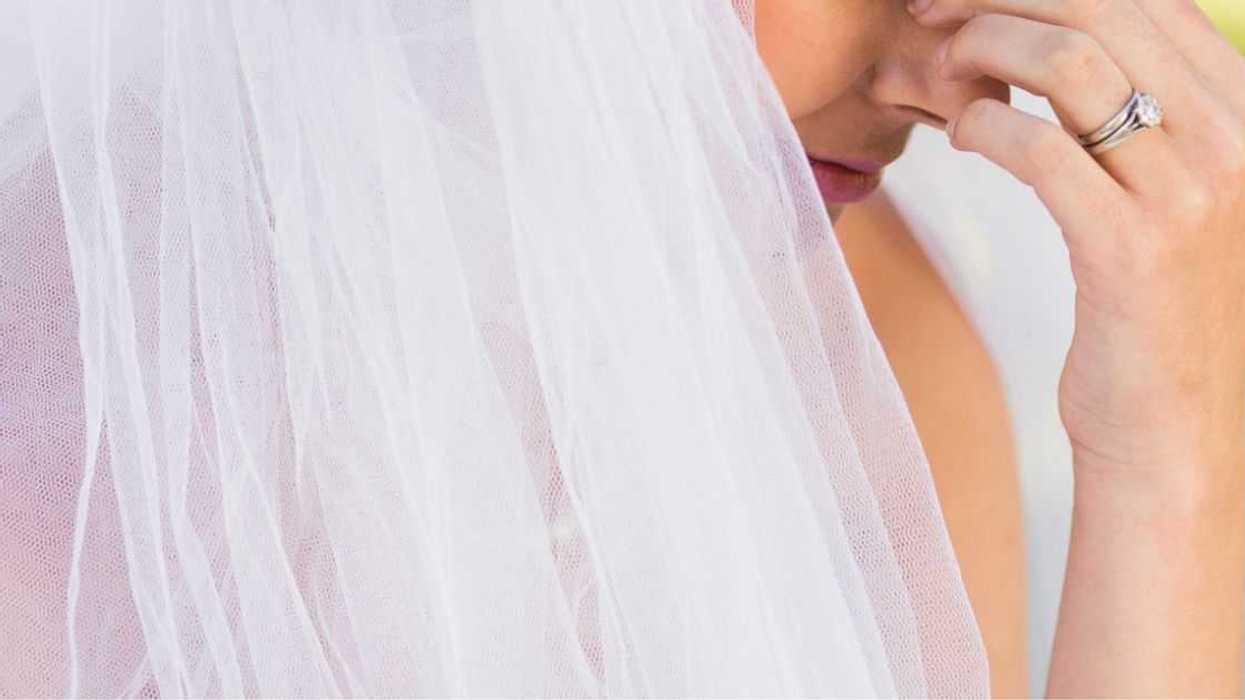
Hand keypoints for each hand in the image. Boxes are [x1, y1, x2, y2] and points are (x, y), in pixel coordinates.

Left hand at [911, 0, 1244, 481]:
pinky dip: (980, 127)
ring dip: (982, 49)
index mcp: (1244, 108)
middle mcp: (1235, 136)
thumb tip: (1056, 35)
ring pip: (1070, 63)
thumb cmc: (1152, 308)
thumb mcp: (1167, 189)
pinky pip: (1038, 149)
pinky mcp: (1132, 249)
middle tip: (931, 10)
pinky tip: (959, 136)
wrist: (1171, 428)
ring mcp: (1192, 191)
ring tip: (943, 74)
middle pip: (1104, 9)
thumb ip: (1137, 109)